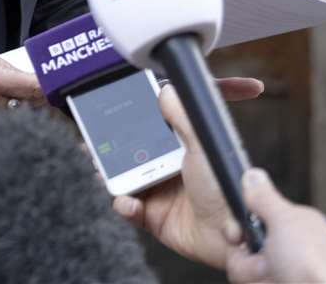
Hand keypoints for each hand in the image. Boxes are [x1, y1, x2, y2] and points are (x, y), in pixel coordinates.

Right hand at [0, 34, 43, 124]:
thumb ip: (3, 65)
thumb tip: (24, 78)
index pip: (33, 90)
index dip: (52, 92)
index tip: (62, 92)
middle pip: (25, 110)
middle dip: (38, 106)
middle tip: (52, 105)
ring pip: (8, 121)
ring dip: (18, 114)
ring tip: (22, 105)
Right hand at [112, 79, 263, 268]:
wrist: (232, 235)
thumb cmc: (225, 187)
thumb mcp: (202, 145)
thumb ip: (183, 117)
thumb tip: (166, 90)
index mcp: (181, 149)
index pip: (150, 129)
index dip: (129, 122)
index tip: (110, 112)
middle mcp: (168, 169)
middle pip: (130, 153)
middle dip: (109, 147)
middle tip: (92, 141)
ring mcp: (159, 193)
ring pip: (124, 178)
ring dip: (109, 173)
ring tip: (99, 166)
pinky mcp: (153, 218)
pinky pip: (129, 208)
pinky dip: (124, 204)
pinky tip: (128, 201)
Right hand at [224, 169, 325, 282]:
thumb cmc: (317, 269)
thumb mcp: (285, 221)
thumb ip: (265, 198)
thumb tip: (254, 175)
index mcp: (294, 225)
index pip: (252, 219)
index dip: (240, 228)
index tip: (238, 235)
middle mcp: (288, 249)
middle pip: (243, 247)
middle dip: (246, 259)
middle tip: (266, 263)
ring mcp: (283, 270)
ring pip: (243, 268)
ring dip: (251, 275)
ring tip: (274, 278)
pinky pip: (250, 283)